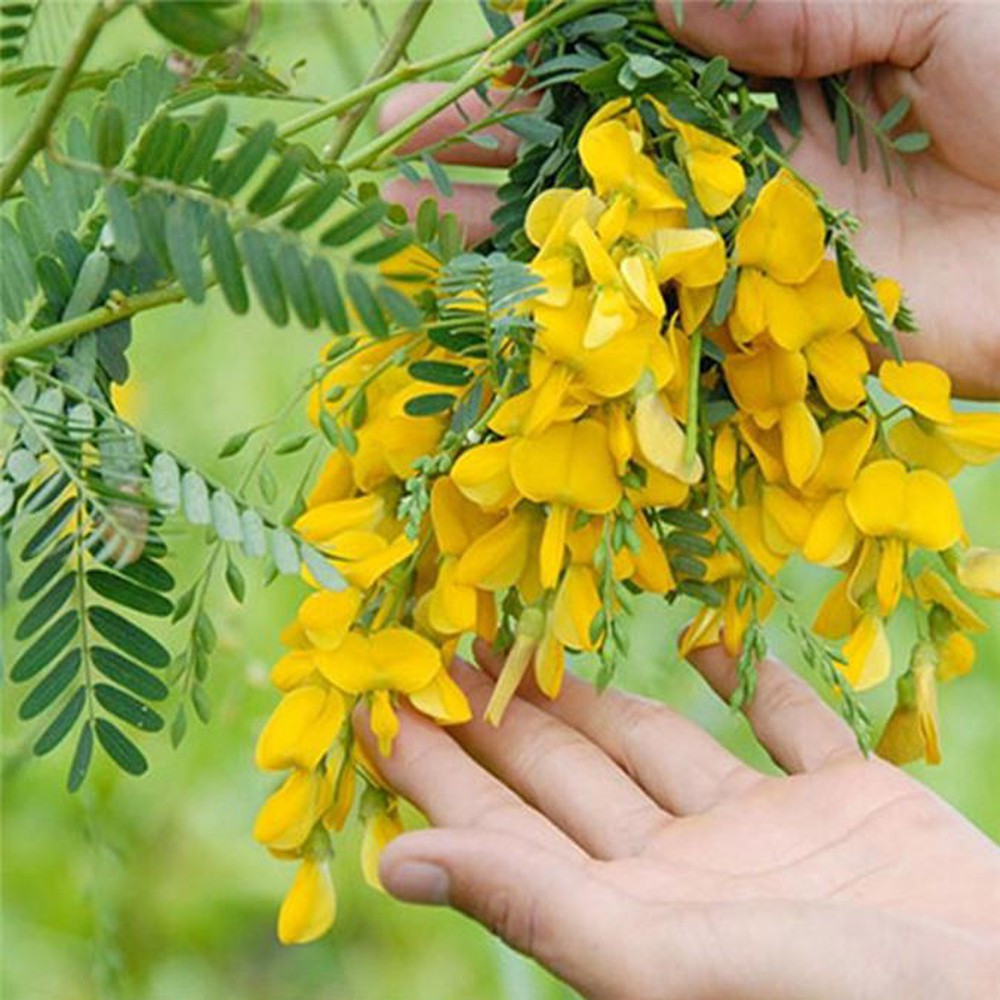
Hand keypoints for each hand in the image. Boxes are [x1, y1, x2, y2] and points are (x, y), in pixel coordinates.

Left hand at [356, 642, 999, 999]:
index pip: (500, 824)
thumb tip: (393, 864)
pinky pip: (785, 721)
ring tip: (530, 628)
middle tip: (435, 636)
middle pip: (563, 773)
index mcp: (632, 913)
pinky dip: (744, 678)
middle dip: (497, 706)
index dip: (432, 762)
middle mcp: (687, 869)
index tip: (373, 695)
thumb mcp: (667, 961)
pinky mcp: (850, 798)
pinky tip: (703, 639)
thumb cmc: (845, 997)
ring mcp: (769, 832)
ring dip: (593, 689)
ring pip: (654, 741)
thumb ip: (535, 909)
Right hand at [380, 0, 999, 398]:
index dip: (556, 65)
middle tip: (399, 142)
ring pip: (604, 242)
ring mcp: (738, 253)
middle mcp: (738, 168)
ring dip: (512, 237)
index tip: (478, 54)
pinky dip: (579, 319)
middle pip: (596, 158)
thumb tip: (668, 9)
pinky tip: (502, 312)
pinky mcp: (758, 329)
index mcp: (774, 74)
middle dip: (497, 153)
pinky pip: (652, 323)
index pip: (637, 69)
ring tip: (406, 223)